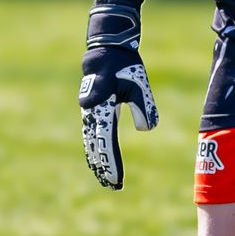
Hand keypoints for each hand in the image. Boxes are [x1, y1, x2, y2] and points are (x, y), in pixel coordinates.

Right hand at [80, 3, 157, 189]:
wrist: (107, 49)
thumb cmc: (125, 66)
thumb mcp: (139, 83)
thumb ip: (142, 105)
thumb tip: (145, 129)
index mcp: (102, 108)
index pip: (106, 142)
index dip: (111, 162)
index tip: (116, 179)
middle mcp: (91, 113)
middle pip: (95, 146)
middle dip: (103, 167)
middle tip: (112, 186)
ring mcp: (89, 112)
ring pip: (90, 142)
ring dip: (97, 161)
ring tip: (104, 179)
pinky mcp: (92, 110)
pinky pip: (91, 135)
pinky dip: (94, 149)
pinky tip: (97, 160)